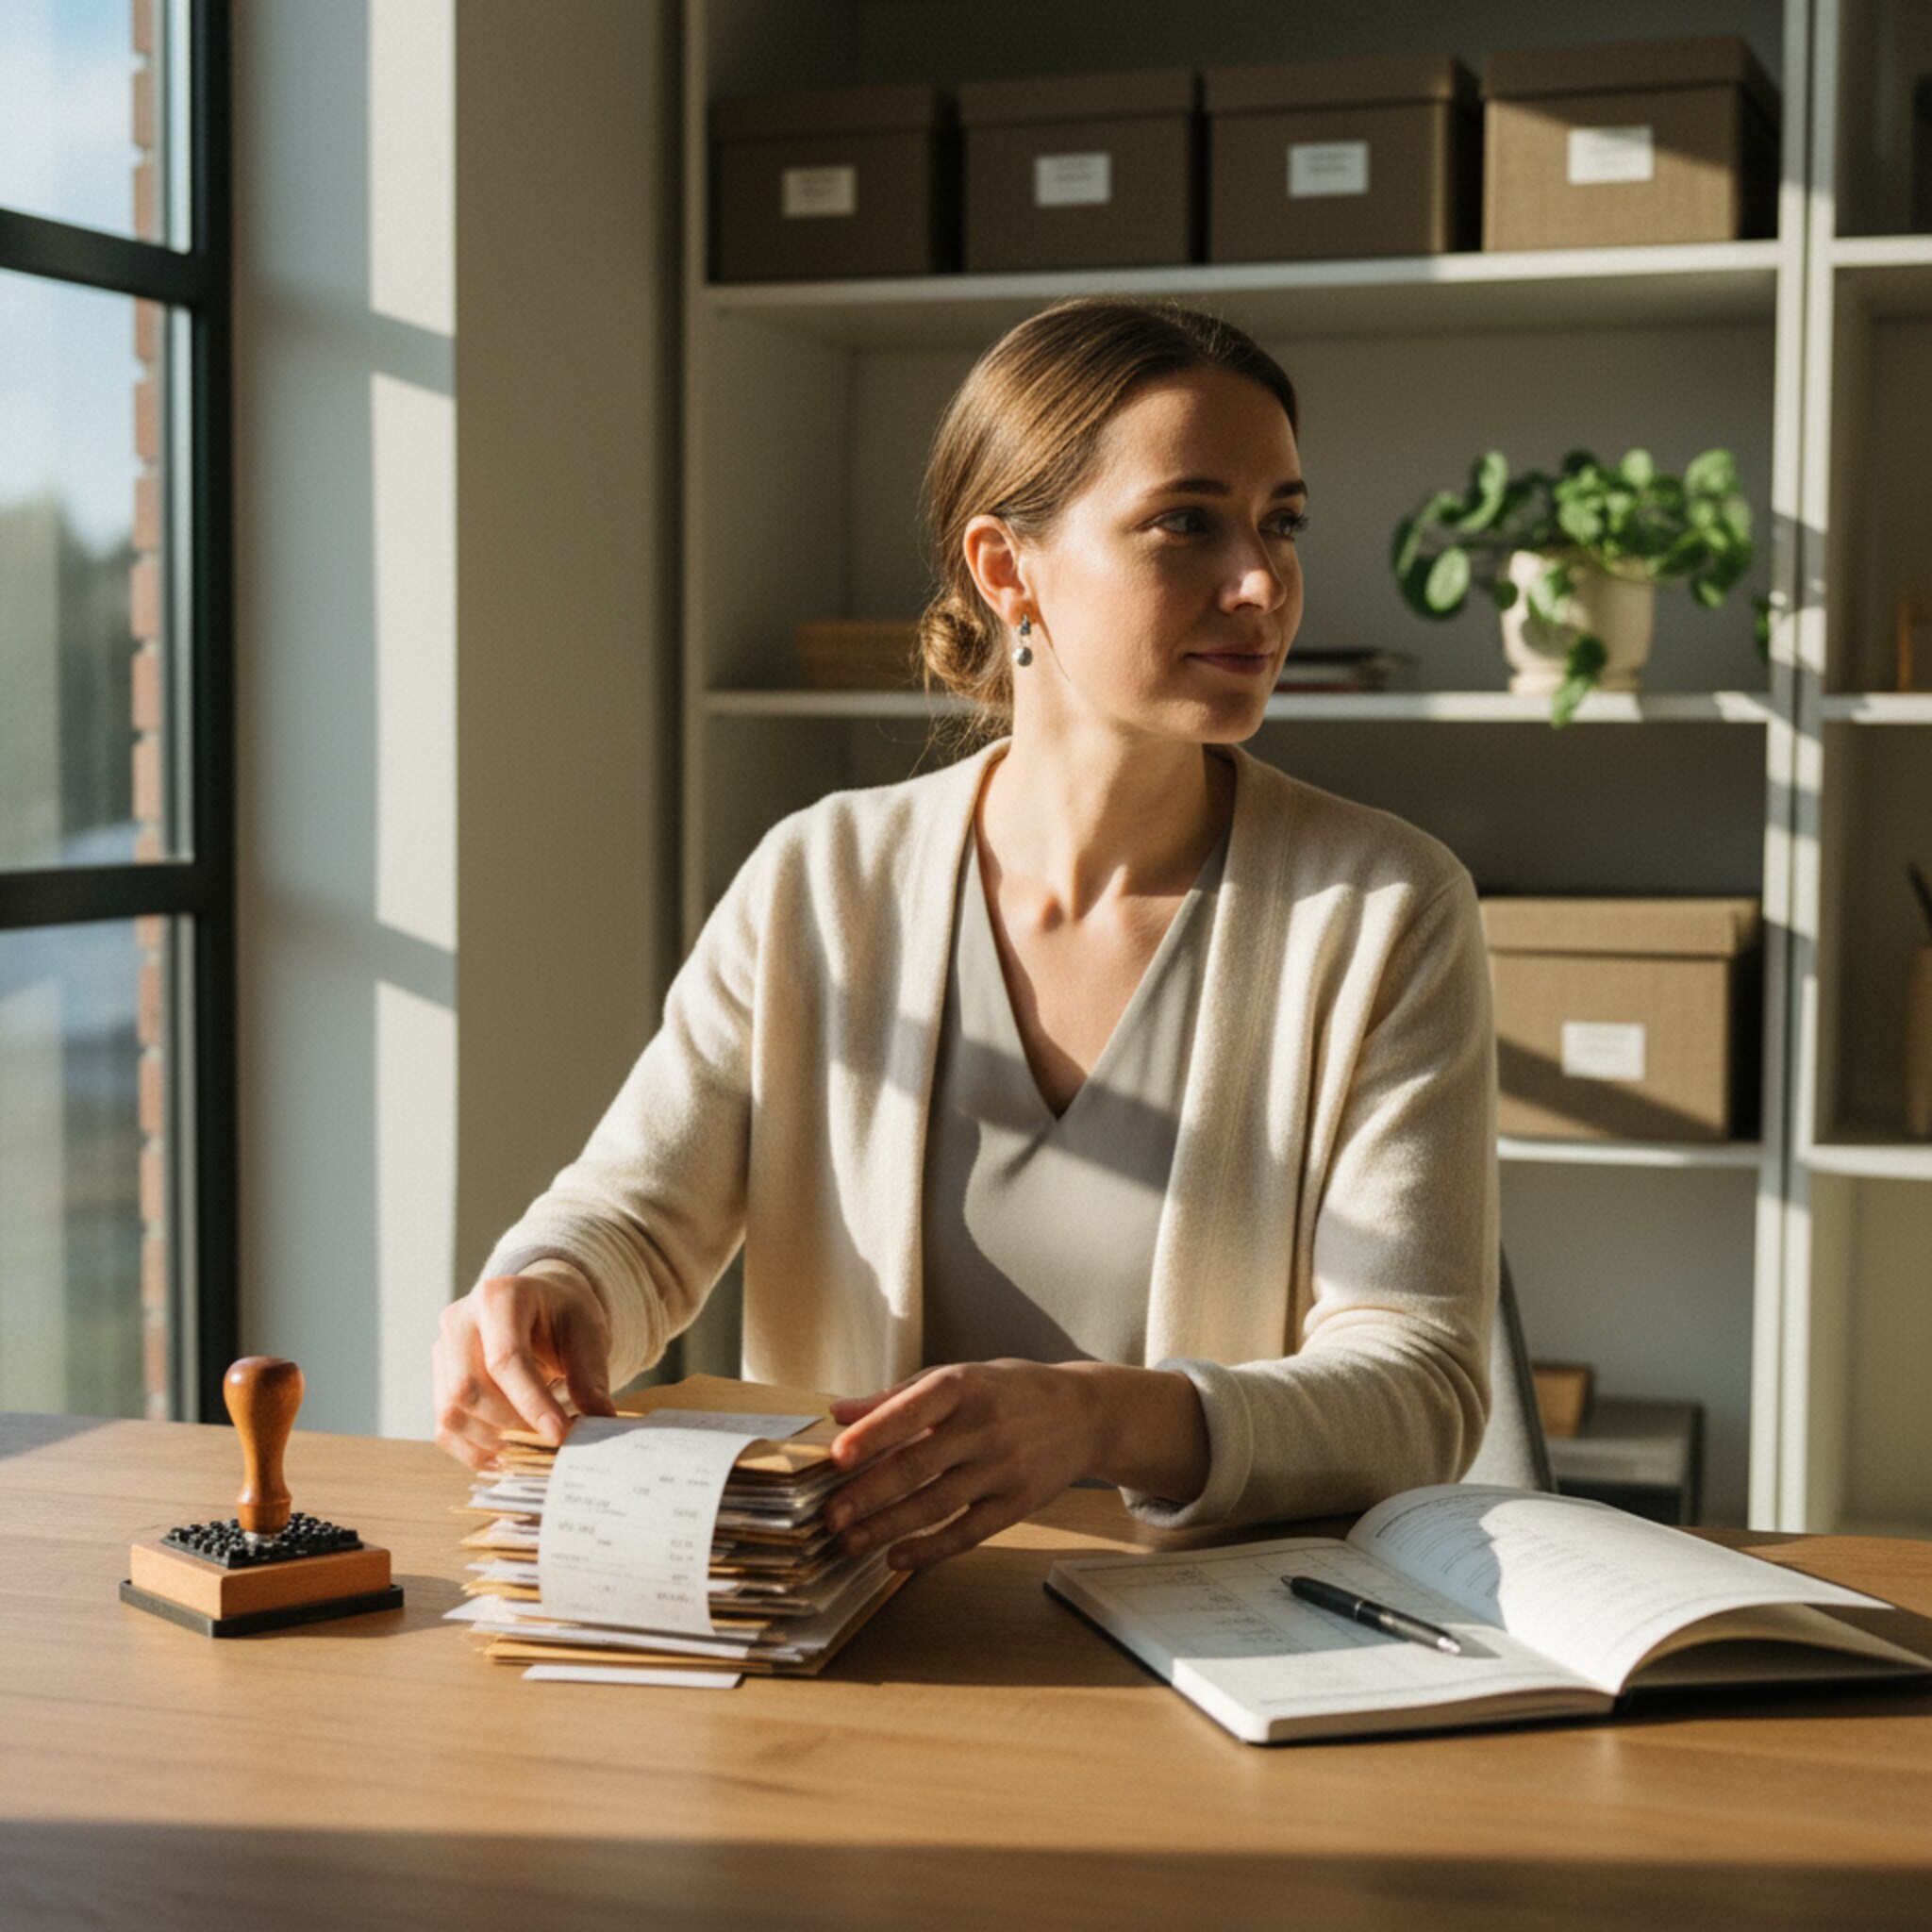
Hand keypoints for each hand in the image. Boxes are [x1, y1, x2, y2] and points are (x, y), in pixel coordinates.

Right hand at [433, 1271, 617, 1469]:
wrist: (540, 1305)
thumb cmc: (562, 1315)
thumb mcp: (587, 1333)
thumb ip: (590, 1376)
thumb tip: (598, 1422)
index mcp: (499, 1297)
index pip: (505, 1359)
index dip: (532, 1403)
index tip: (560, 1434)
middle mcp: (459, 1320)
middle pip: (468, 1388)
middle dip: (512, 1423)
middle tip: (551, 1439)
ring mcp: (442, 1351)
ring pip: (451, 1412)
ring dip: (493, 1441)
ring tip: (534, 1446)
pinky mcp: (439, 1381)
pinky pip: (445, 1429)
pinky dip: (475, 1451)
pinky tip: (510, 1456)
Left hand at [823, 1360, 1100, 1570]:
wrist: (1086, 1413)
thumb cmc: (1010, 1391)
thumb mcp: (959, 1376)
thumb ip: (898, 1396)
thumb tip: (840, 1412)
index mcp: (965, 1386)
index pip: (913, 1409)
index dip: (874, 1433)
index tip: (837, 1455)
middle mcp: (985, 1426)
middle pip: (918, 1464)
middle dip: (869, 1493)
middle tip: (830, 1516)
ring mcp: (1005, 1468)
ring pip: (937, 1504)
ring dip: (889, 1527)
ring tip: (850, 1542)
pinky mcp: (1020, 1503)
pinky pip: (969, 1533)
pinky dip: (930, 1549)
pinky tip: (897, 1558)